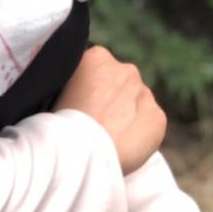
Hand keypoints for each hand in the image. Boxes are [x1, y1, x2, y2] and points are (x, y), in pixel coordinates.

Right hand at [53, 45, 166, 174]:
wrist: (79, 154)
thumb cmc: (57, 127)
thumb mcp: (54, 93)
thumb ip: (73, 84)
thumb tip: (77, 92)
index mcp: (97, 57)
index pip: (98, 69)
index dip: (90, 90)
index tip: (83, 107)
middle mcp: (125, 69)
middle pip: (120, 84)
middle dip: (112, 100)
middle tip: (96, 125)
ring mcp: (144, 93)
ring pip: (137, 103)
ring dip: (127, 116)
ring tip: (107, 140)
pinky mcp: (158, 118)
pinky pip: (150, 125)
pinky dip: (140, 135)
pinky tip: (122, 148)